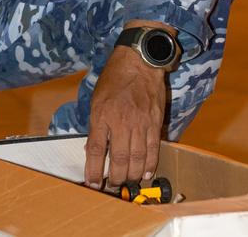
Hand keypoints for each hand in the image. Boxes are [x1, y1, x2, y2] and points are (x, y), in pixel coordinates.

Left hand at [84, 45, 166, 188]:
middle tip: (112, 185)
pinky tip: (146, 173)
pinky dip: (150, 165)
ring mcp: (140, 124)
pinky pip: (153, 150)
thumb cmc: (115, 79)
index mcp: (102, 115)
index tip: (92, 183)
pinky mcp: (155, 123)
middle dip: (114, 177)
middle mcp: (121, 122)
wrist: (139, 63)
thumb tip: (93, 149)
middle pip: (118, 159)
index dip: (93, 170)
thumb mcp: (97, 99)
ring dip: (131, 175)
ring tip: (127, 181)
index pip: (95, 149)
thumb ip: (96, 124)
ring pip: (137, 159)